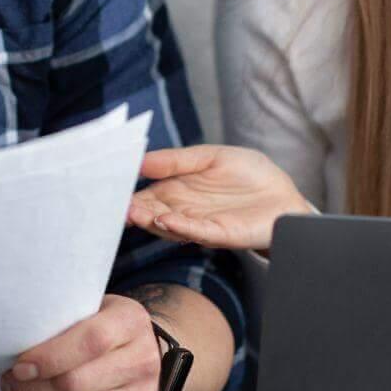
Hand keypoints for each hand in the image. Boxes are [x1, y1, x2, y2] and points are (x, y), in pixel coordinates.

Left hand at [0, 294, 160, 390]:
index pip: (91, 341)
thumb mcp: (87, 308)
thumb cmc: (99, 327)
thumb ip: (59, 321)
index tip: (18, 367)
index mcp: (131, 322)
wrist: (139, 352)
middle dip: (31, 389)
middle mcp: (144, 362)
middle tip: (12, 384)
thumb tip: (14, 347)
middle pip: (75, 384)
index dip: (48, 357)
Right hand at [125, 144, 313, 251]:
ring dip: (150, 220)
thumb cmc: (249, 175)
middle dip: (133, 209)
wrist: (283, 197)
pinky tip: (166, 219)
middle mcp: (183, 210)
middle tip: (114, 205)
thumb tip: (140, 158)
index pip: (146, 193)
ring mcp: (200, 224)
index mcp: (177, 190)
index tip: (107, 185)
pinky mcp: (220, 234)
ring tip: (133, 212)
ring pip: (168, 225)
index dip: (128, 191)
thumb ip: (176, 159)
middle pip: (151, 211)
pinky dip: (180, 227)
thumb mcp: (210, 156)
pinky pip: (196, 232)